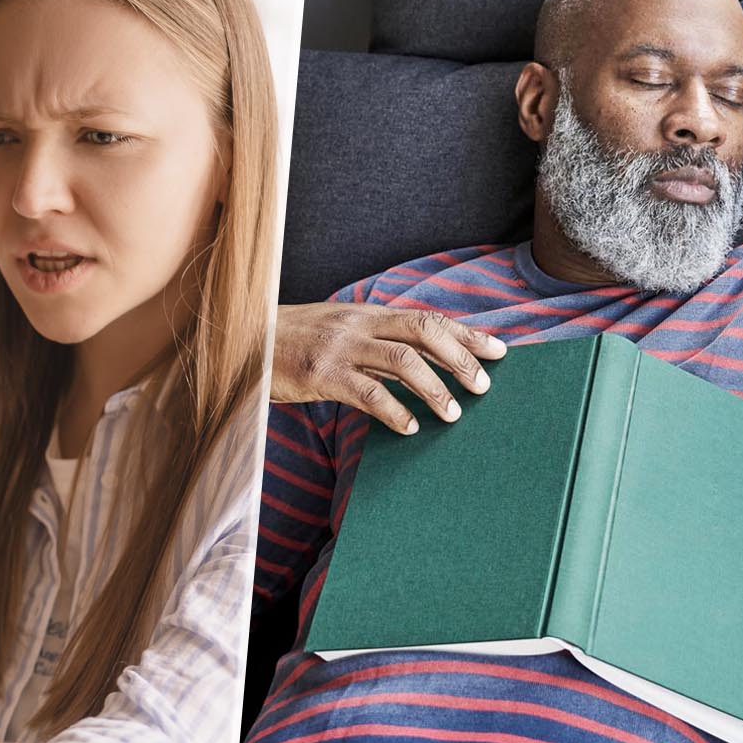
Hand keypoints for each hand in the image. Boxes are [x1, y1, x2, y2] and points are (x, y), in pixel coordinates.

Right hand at [271, 303, 506, 432]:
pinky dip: (394, 411)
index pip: (428, 318)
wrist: (242, 342)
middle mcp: (359, 324)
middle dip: (460, 358)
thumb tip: (422, 364)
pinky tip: (407, 428)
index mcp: (367, 313)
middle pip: (424, 332)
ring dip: (434, 389)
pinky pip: (368, 392)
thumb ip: (375, 342)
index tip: (500, 350)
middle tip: (483, 386)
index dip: (466, 334)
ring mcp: (340, 347)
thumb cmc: (294, 344)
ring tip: (452, 414)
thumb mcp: (338, 333)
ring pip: (402, 361)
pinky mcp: (321, 374)